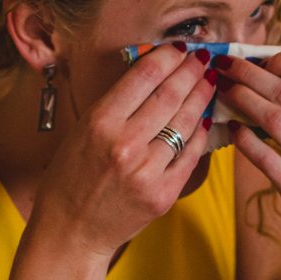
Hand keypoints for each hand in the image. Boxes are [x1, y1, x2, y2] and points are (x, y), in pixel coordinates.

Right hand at [31, 43, 218, 259]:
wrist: (71, 231)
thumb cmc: (70, 177)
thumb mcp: (81, 130)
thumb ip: (116, 104)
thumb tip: (152, 73)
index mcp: (99, 123)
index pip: (144, 76)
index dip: (167, 56)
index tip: (179, 48)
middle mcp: (125, 144)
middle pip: (170, 94)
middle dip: (191, 71)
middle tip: (203, 58)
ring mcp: (147, 171)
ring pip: (186, 122)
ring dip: (202, 96)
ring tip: (210, 81)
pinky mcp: (164, 194)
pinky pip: (191, 155)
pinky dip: (200, 133)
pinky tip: (204, 118)